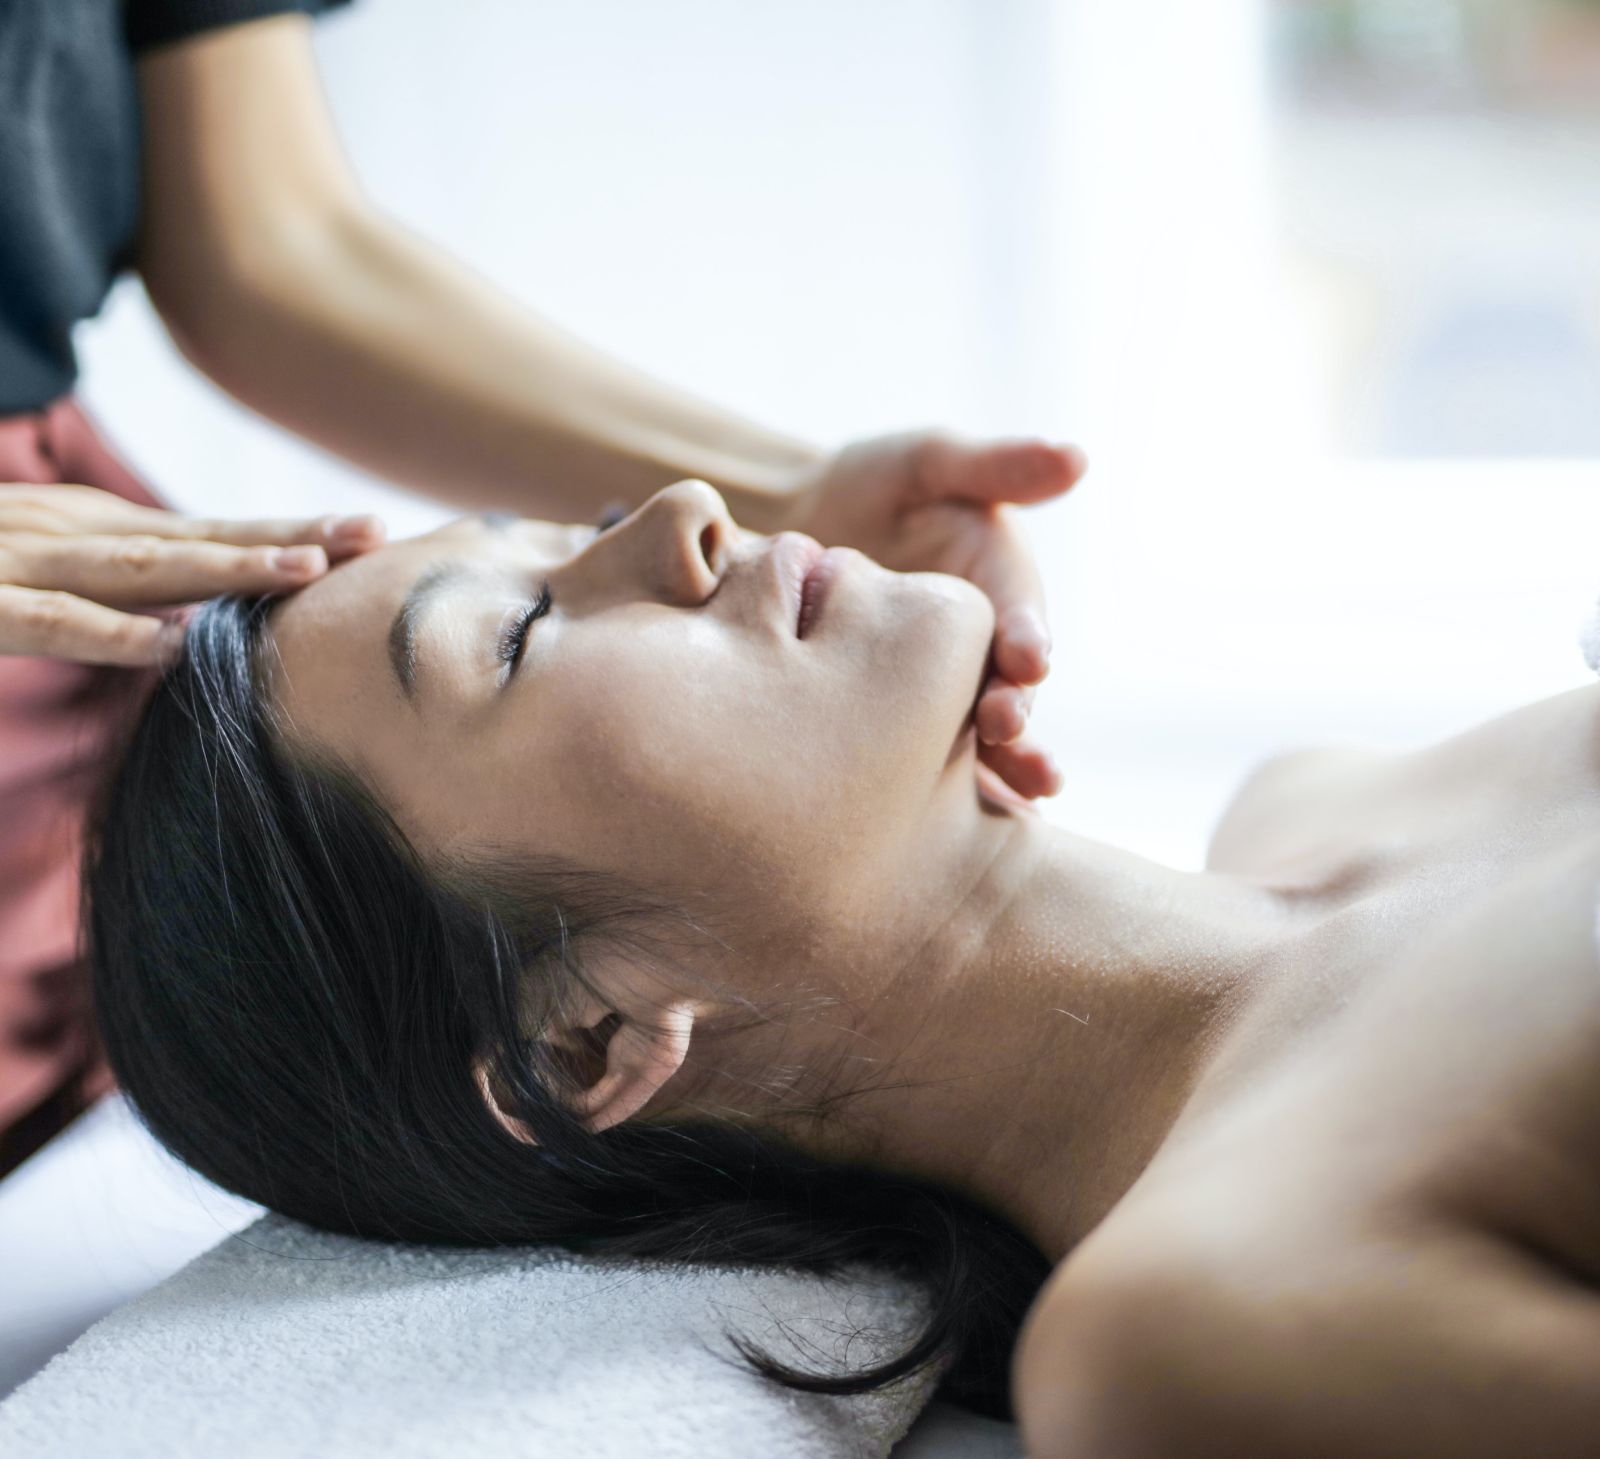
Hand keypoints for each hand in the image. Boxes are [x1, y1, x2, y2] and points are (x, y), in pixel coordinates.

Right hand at [0, 484, 385, 665]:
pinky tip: (171, 643)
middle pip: (199, 540)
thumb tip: (195, 619)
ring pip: (142, 567)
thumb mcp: (42, 563)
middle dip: (290, 538)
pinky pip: (52, 619)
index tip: (373, 535)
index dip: (291, 535)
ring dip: (227, 566)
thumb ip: (118, 582)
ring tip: (309, 568)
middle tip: (373, 534)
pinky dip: (110, 631)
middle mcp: (71, 535)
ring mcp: (25, 564)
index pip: (212, 535)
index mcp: (93, 530)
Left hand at [785, 429, 1085, 798]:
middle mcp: (979, 650)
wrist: (787, 531)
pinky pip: (927, 767)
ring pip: (977, 739)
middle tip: (1006, 727)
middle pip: (1007, 688)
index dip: (1028, 636)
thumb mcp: (925, 464)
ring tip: (1013, 792)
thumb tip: (1076, 457)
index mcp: (995, 588)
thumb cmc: (865, 486)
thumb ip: (992, 465)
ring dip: (999, 766)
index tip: (1030, 658)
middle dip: (1015, 712)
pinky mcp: (899, 726)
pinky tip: (948, 838)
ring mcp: (942, 693)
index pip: (1019, 616)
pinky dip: (947, 800)